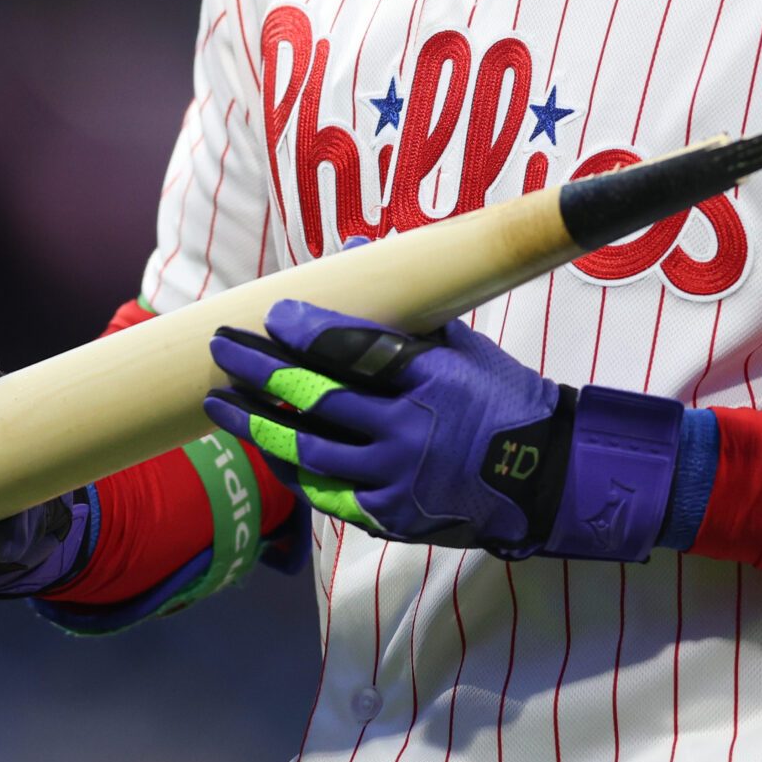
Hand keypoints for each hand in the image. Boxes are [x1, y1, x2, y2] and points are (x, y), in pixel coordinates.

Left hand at [203, 300, 682, 560]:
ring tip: (221, 402)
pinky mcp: (390, 515)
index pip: (350, 348)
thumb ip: (406, 304)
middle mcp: (409, 428)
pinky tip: (265, 447)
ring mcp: (397, 477)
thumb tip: (355, 246)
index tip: (271, 311)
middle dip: (260, 369)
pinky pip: (325, 491)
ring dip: (256, 423)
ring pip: (308, 449)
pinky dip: (291, 468)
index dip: (303, 329)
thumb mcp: (463, 341)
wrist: (541, 476)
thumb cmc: (499, 397)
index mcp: (430, 377)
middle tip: (224, 346)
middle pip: (316, 396)